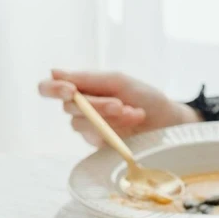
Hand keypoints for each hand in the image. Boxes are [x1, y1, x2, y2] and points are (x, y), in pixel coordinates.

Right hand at [37, 69, 200, 145]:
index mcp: (82, 88)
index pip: (49, 88)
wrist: (168, 121)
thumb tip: (54, 72)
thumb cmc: (144, 97)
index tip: (70, 90)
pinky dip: (115, 128)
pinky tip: (134, 120)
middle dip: (96, 105)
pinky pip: (96, 137)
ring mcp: (90, 128)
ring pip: (81, 124)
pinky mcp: (100, 145)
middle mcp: (81, 108)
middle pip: (69, 107)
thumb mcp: (119, 81)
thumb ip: (88, 79)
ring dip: (108, 116)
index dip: (52, 89)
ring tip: (133, 112)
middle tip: (120, 104)